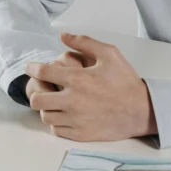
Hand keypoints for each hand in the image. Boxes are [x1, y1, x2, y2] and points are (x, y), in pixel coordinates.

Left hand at [24, 33, 157, 141]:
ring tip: (54, 101)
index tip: (29, 67)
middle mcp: (72, 101)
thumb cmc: (126, 81)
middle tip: (41, 87)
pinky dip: (56, 122)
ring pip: (45, 116)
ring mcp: (75, 120)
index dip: (31, 68)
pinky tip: (64, 114)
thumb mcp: (109, 53)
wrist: (142, 110)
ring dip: (46, 107)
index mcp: (77, 79)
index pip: (43, 73)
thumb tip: (62, 36)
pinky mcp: (80, 134)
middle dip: (35, 91)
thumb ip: (84, 42)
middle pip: (36, 99)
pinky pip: (56, 130)